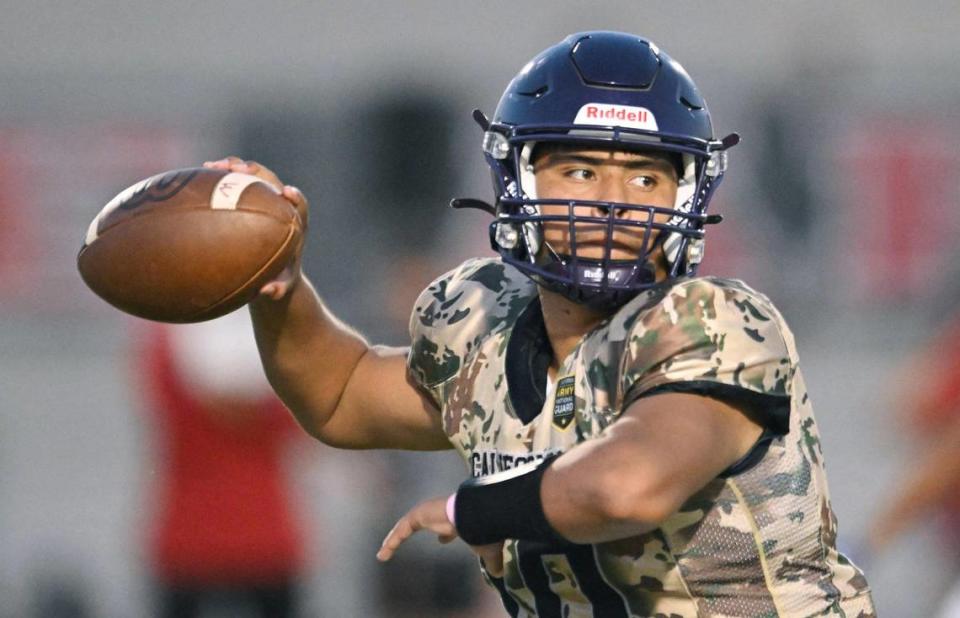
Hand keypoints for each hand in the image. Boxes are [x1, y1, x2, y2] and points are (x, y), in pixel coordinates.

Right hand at [203, 156, 308, 299]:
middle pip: (272, 181)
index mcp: (294, 224)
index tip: (286, 193)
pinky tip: (198, 174)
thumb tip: (269, 292)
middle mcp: (281, 206)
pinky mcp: (249, 198)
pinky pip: (234, 183)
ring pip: (252, 176)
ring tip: (211, 167)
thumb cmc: (280, 280)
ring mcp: (264, 199)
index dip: (295, 197)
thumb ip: (278, 290)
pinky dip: (220, 178)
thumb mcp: (281, 288)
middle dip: (255, 172)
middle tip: (236, 169)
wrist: (275, 271)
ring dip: (234, 168)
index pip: (300, 205)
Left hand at [376, 496, 504, 576]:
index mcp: (457, 519)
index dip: (445, 534)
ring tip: (384, 552)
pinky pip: (401, 529)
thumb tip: (499, 572)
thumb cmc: (483, 530)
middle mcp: (441, 513)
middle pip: (422, 522)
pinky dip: (392, 541)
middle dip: (413, 530)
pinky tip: (383, 553)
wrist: (478, 514)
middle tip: (402, 539)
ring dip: (395, 539)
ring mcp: (428, 512)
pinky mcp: (419, 514)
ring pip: (407, 526)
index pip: (448, 526)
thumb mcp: (488, 549)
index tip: (442, 540)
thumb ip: (492, 561)